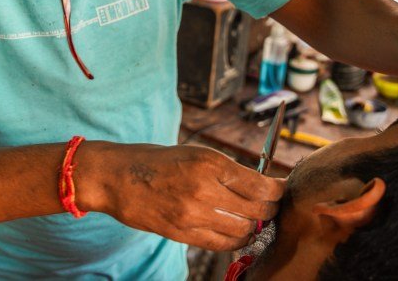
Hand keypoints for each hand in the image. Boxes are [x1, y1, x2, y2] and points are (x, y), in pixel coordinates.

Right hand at [79, 143, 283, 250]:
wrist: (116, 177)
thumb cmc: (155, 161)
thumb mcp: (194, 153)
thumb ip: (225, 169)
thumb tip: (259, 184)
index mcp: (209, 162)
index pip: (260, 185)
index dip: (278, 190)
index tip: (281, 189)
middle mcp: (204, 188)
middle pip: (257, 209)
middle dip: (270, 209)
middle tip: (272, 206)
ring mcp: (192, 214)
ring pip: (243, 229)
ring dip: (254, 226)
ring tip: (254, 219)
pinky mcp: (182, 233)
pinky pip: (221, 244)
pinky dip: (236, 241)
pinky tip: (237, 233)